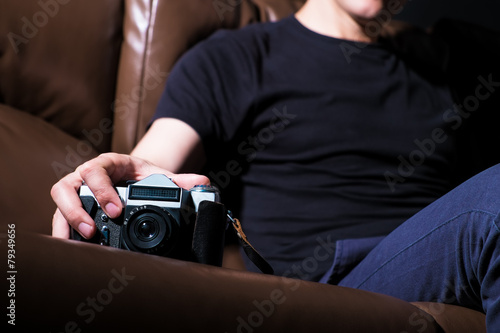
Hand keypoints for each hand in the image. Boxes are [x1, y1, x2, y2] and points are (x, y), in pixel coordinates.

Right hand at [51, 153, 209, 238]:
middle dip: (77, 209)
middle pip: (68, 185)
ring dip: (66, 221)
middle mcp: (86, 175)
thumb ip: (179, 180)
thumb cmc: (142, 175)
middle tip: (93, 231)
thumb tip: (203, 182)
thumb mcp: (159, 176)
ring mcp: (77, 190)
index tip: (116, 210)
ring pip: (60, 200)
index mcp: (108, 163)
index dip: (102, 189)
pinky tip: (71, 247)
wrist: (132, 176)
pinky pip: (61, 216)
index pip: (96, 170)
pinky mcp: (72, 205)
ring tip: (81, 241)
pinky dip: (63, 231)